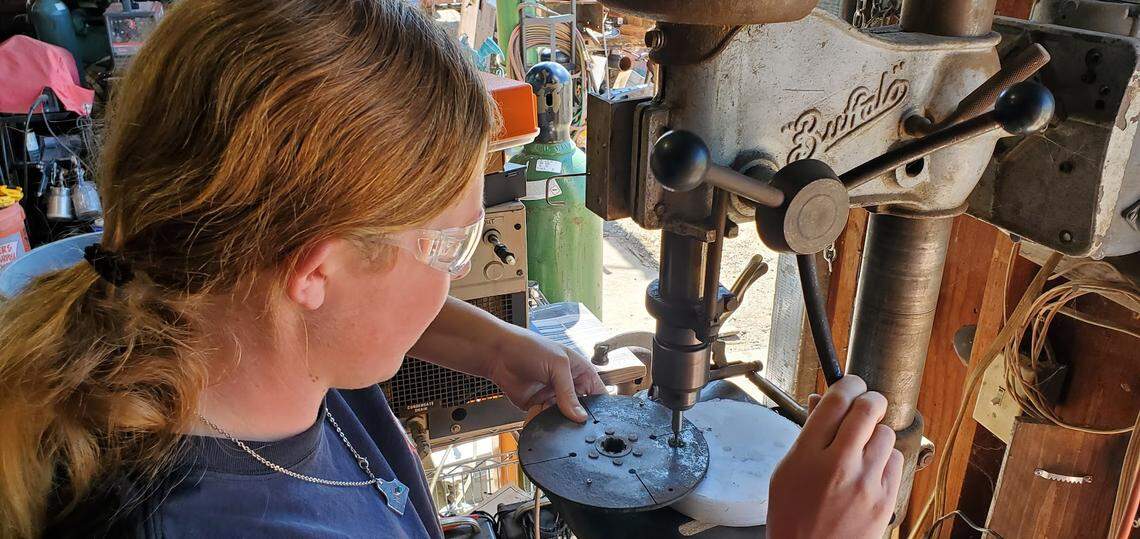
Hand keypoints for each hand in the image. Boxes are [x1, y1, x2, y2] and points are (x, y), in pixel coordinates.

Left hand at [487, 328, 605, 422]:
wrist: (498, 354)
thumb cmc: (528, 347)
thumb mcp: (557, 364)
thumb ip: (568, 392)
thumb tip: (580, 416)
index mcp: (580, 372)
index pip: (598, 394)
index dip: (600, 407)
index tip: (598, 420)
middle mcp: (568, 386)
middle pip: (581, 411)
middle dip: (577, 417)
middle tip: (572, 419)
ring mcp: (553, 398)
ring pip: (562, 419)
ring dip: (558, 420)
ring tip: (550, 410)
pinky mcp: (537, 407)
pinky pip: (544, 421)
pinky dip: (541, 421)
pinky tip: (536, 411)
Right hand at [766, 375, 902, 538]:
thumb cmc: (793, 519)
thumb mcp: (785, 473)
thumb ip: (806, 435)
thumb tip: (821, 402)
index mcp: (807, 455)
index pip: (836, 401)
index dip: (847, 383)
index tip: (851, 383)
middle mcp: (838, 465)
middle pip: (867, 409)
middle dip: (870, 398)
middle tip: (868, 402)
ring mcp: (865, 483)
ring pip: (886, 434)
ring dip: (877, 433)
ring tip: (864, 445)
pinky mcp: (885, 499)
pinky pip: (896, 461)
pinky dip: (885, 459)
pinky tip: (871, 468)